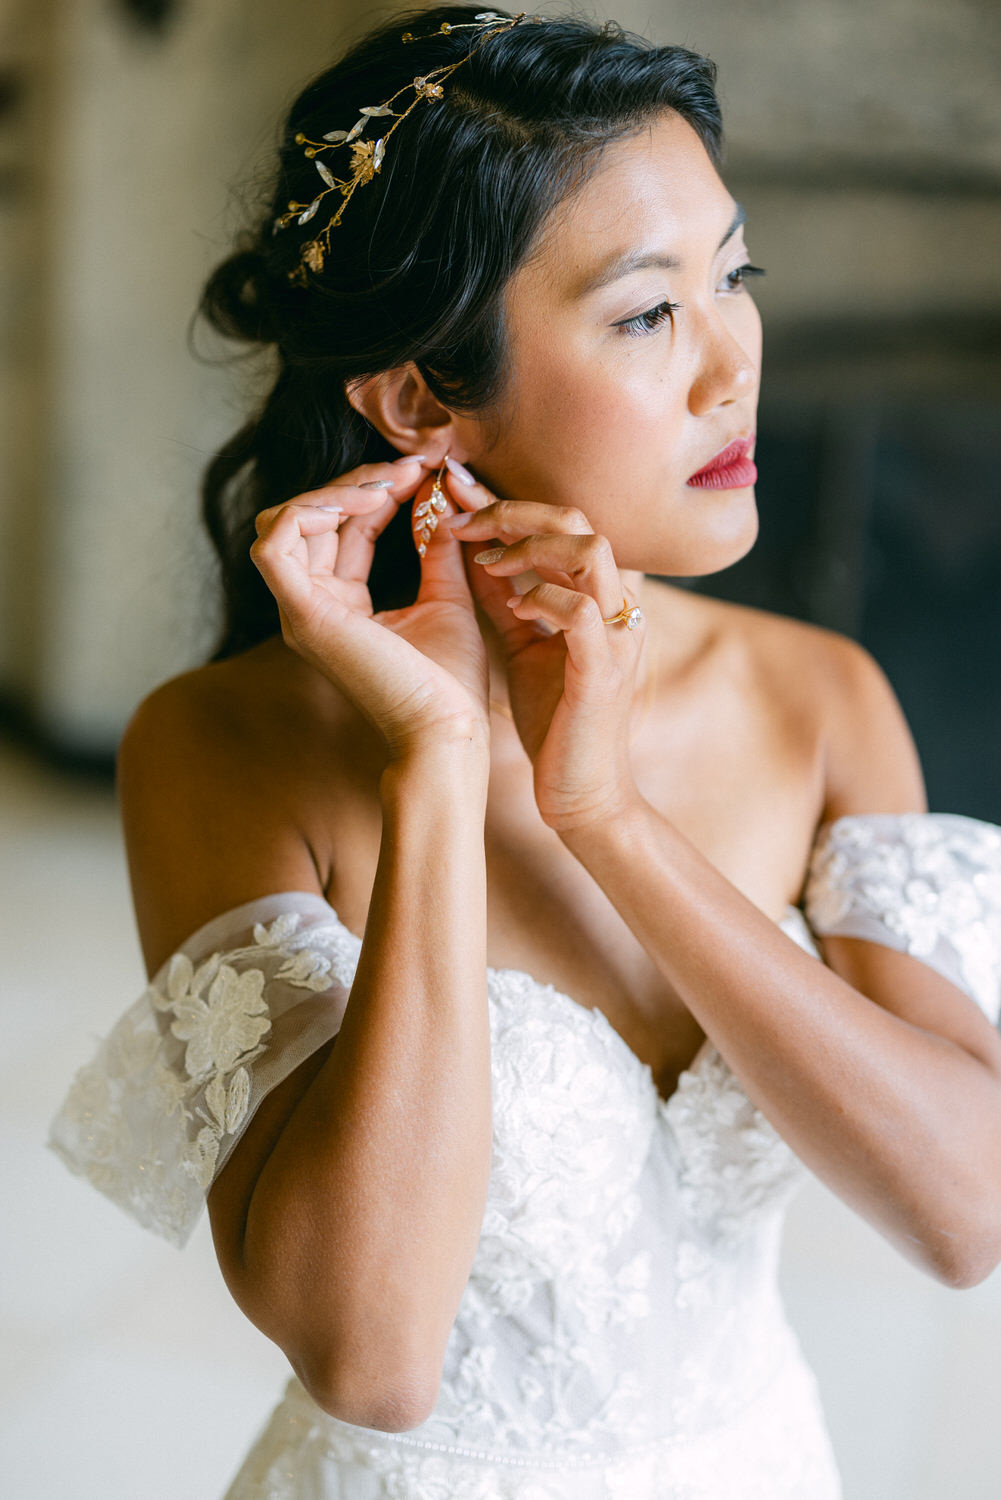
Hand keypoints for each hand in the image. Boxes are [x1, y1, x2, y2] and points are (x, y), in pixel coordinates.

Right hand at [250, 458, 489, 757]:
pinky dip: (310, 511)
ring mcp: (300, 612)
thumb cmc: (450, 683)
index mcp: (341, 605)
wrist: (448, 732)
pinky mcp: (303, 615)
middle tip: (409, 468)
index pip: (342, 528)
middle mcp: (311, 606)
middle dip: (358, 483)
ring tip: (389, 483)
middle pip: (309, 518)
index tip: (420, 472)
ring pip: (285, 522)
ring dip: (336, 491)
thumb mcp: (448, 597)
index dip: (376, 491)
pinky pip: (275, 544)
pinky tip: (365, 503)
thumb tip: (438, 499)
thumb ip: (437, 549)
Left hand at [438, 469, 644, 830]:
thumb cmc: (554, 720)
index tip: (455, 491)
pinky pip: (579, 612)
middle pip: (577, 519)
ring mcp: (615, 637)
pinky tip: (511, 607)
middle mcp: (615, 606)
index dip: (506, 500)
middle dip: (512, 509)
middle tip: (459, 519)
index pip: (560, 522)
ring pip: (589, 550)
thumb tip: (468, 548)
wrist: (581, 793)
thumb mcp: (521, 642)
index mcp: (597, 595)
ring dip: (528, 546)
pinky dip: (541, 597)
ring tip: (485, 562)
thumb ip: (503, 595)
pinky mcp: (603, 672)